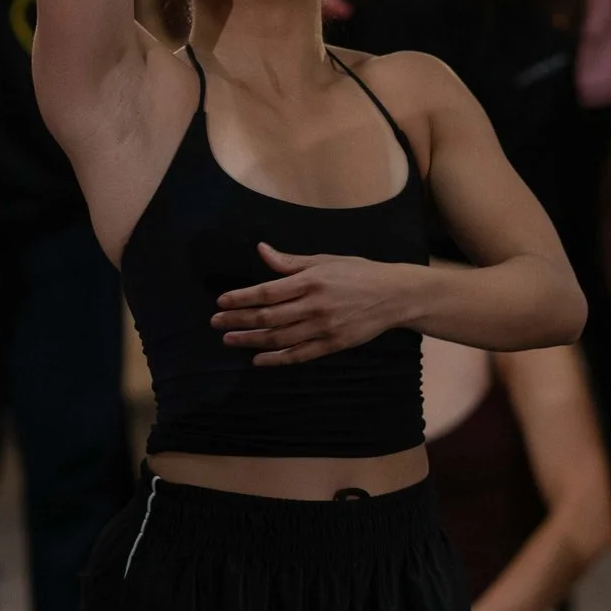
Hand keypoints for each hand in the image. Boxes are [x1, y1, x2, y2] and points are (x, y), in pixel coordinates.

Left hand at [211, 243, 410, 366]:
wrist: (394, 296)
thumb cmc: (358, 273)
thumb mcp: (324, 260)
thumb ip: (290, 262)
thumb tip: (261, 250)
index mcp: (311, 281)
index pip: (267, 292)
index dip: (241, 298)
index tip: (221, 302)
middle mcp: (314, 305)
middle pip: (268, 317)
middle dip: (238, 320)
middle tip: (216, 323)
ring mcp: (324, 328)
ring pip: (279, 338)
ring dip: (251, 340)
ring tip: (230, 340)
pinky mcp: (333, 344)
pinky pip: (299, 355)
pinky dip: (277, 359)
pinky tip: (258, 359)